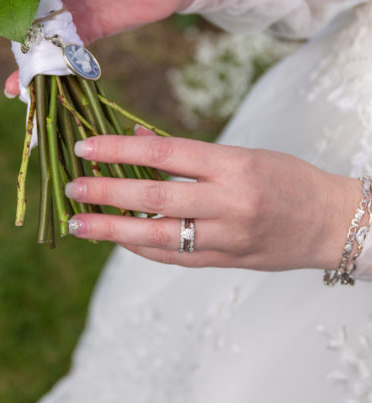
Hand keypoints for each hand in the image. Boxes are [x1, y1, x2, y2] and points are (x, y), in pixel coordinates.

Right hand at [4, 0, 203, 95]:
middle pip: (26, 5)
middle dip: (10, 26)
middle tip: (2, 44)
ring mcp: (70, 8)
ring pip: (41, 34)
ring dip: (27, 58)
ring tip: (14, 84)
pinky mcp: (88, 31)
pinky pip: (66, 52)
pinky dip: (51, 69)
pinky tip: (33, 87)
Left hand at [64, 131, 360, 270]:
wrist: (331, 222)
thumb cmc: (285, 178)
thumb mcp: (240, 154)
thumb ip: (186, 153)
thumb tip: (134, 140)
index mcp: (232, 165)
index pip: (164, 153)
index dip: (119, 150)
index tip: (85, 148)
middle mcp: (228, 202)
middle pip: (154, 197)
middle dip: (107, 192)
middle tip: (71, 188)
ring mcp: (226, 237)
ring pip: (158, 235)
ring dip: (113, 230)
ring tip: (79, 224)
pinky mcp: (225, 262)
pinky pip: (174, 256)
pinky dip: (143, 247)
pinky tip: (118, 239)